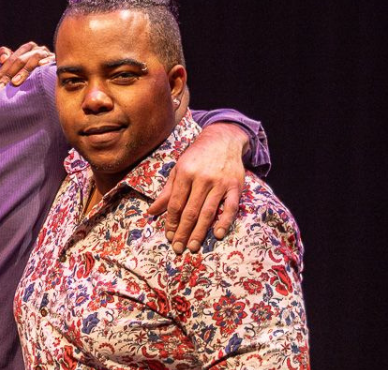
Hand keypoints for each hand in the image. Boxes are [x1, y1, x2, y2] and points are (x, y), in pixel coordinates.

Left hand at [0, 42, 54, 90]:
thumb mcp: (21, 68)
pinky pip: (50, 61)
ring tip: (15, 83)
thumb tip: (2, 58)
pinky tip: (42, 67)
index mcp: (26, 49)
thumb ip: (9, 62)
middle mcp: (36, 50)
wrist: (63, 73)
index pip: (10, 57)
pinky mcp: (57, 60)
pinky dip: (45, 63)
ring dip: (23, 71)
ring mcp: (47, 54)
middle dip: (7, 75)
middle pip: (18, 60)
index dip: (1, 71)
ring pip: (32, 60)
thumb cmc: (37, 72)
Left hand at [147, 123, 249, 252]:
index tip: (169, 236)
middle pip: (191, 211)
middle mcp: (202, 179)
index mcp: (185, 174)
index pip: (176, 203)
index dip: (171, 222)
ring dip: (200, 231)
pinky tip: (217, 234)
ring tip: (193, 246)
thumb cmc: (197, 156)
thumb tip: (152, 212)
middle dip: (183, 231)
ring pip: (208, 211)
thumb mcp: (178, 169)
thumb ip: (167, 192)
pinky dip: (225, 221)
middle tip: (179, 248)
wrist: (223, 139)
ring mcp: (220, 183)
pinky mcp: (235, 186)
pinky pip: (231, 207)